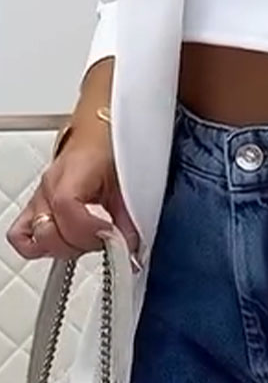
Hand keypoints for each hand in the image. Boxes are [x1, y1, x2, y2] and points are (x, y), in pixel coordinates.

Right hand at [7, 122, 138, 262]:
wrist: (100, 133)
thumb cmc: (111, 150)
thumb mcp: (129, 179)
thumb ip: (129, 216)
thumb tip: (129, 246)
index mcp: (72, 171)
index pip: (66, 207)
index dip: (88, 230)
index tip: (112, 237)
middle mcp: (49, 186)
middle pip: (47, 231)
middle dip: (81, 244)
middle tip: (106, 239)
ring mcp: (39, 197)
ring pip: (33, 238)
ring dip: (64, 248)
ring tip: (89, 240)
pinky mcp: (36, 207)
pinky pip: (23, 235)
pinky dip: (42, 247)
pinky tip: (68, 243)